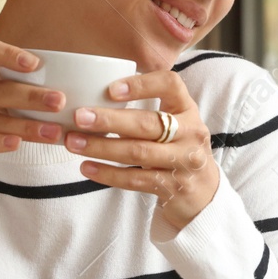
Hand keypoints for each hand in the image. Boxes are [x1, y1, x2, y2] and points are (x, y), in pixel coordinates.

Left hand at [63, 69, 217, 230]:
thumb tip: (94, 94)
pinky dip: (108, 174)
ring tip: (73, 142)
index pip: (171, 85)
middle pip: (148, 123)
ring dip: (102, 147)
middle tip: (78, 116)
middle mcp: (191, 133)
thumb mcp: (174, 124)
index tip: (110, 89)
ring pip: (138, 152)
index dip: (141, 85)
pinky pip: (135, 179)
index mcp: (188, 109)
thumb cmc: (177, 149)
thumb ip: (147, 110)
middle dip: (109, 120)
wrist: (204, 194)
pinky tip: (86, 167)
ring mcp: (184, 162)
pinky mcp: (173, 187)